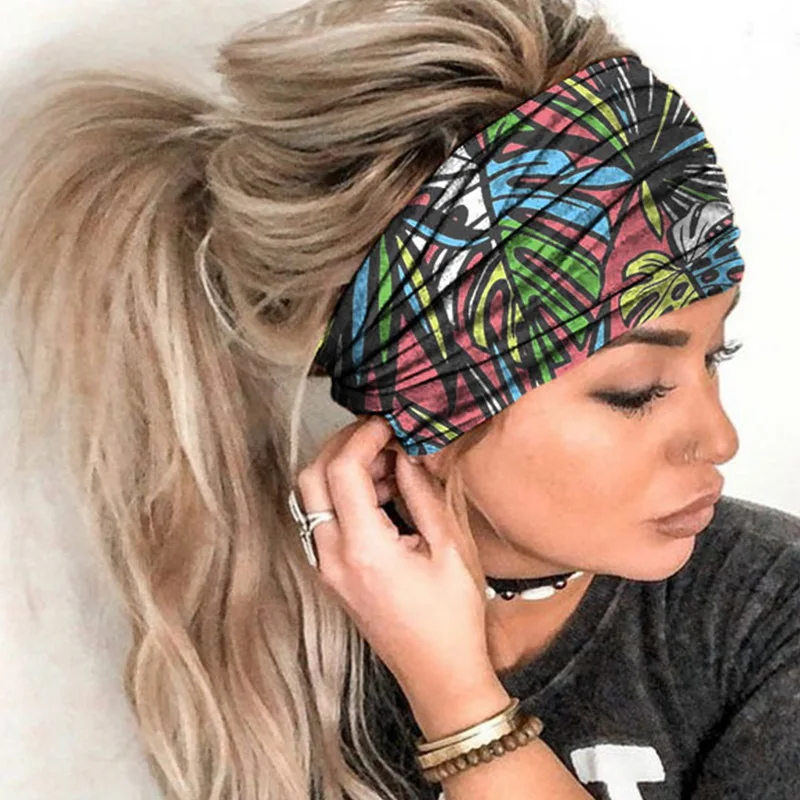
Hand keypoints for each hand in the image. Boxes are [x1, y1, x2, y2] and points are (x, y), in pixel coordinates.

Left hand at [294, 415, 495, 702]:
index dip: (363, 436)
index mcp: (364, 548)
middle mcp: (333, 557)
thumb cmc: (452, 618)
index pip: (342, 469)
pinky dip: (341, 495)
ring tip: (387, 464)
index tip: (389, 423)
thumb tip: (406, 454)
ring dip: (339, 469)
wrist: (438, 676)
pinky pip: (321, 520)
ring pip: (310, 497)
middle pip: (311, 476)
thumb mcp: (449, 548)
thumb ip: (422, 494)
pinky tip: (380, 494)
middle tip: (381, 436)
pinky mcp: (331, 575)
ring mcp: (326, 568)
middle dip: (341, 445)